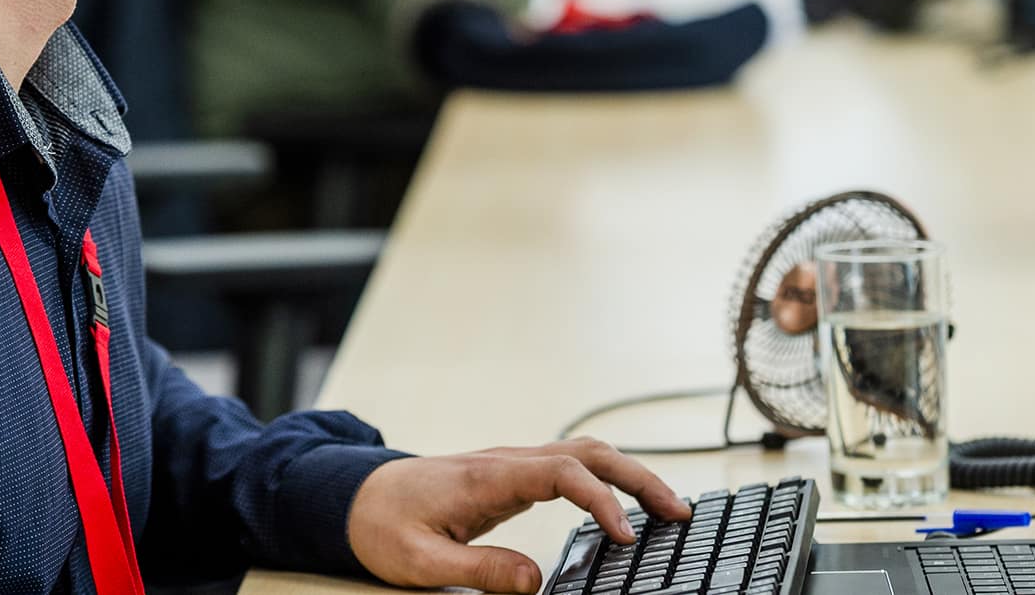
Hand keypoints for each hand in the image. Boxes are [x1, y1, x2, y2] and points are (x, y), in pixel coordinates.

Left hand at [346, 438, 691, 593]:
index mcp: (487, 476)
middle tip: (679, 513)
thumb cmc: (383, 525)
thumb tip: (537, 581)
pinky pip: (570, 468)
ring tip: (667, 509)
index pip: (563, 472)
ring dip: (629, 475)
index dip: (601, 500)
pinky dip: (606, 480)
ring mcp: (512, 464)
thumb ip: (478, 570)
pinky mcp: (512, 476)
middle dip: (638, 477)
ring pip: (584, 454)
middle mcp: (507, 461)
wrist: (355, 497)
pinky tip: (623, 507)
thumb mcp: (420, 563)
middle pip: (588, 453)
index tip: (627, 536)